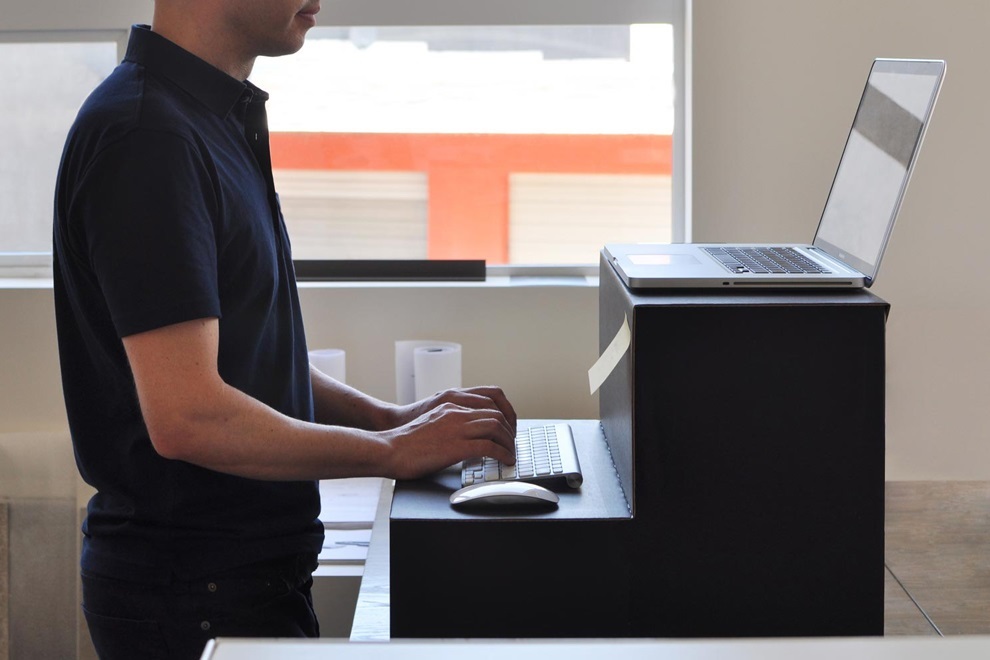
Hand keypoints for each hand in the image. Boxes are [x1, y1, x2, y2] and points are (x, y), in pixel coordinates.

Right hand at [380, 388, 517, 480]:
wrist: (387, 449)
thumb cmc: (404, 443)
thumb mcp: (431, 425)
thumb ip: (448, 425)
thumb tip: (463, 439)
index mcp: (450, 405)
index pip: (487, 403)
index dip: (503, 418)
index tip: (506, 430)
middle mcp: (456, 412)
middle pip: (496, 414)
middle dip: (510, 430)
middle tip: (512, 444)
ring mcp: (456, 428)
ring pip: (496, 427)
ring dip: (509, 442)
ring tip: (511, 454)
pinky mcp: (456, 446)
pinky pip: (489, 447)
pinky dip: (502, 454)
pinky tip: (505, 462)